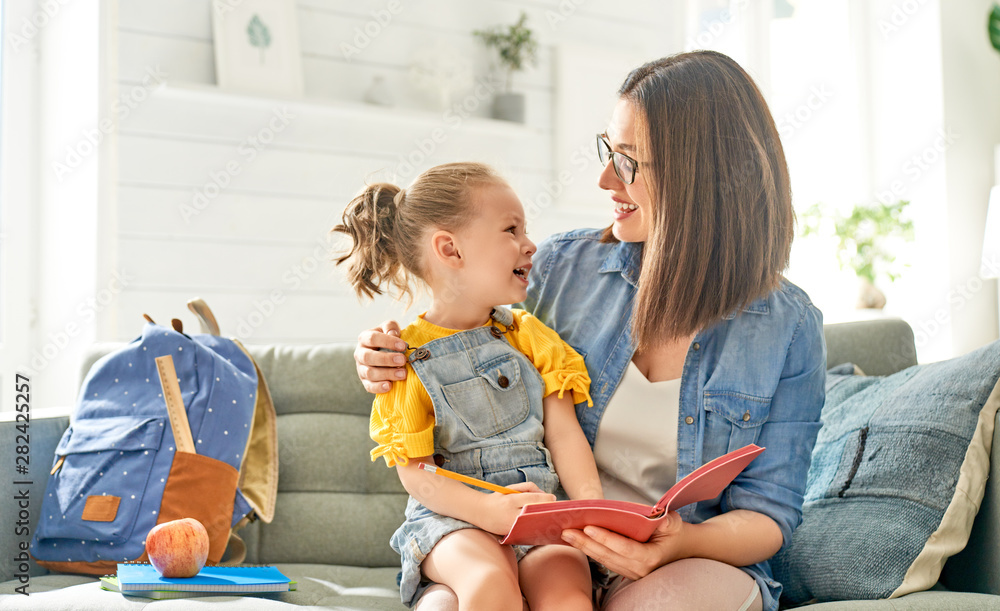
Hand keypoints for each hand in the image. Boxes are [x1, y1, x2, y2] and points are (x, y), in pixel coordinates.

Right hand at [355, 320, 406, 393]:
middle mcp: (360, 353)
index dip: (387, 342)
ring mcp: (361, 368)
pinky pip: (369, 386)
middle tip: (402, 360)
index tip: (403, 346)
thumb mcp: (389, 328)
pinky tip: (390, 386)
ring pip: (369, 373)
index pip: (372, 338)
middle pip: (368, 357)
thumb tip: (393, 334)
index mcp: (364, 338)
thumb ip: (390, 327)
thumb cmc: (388, 339)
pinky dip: (379, 387)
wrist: (385, 352)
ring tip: (402, 374)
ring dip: (386, 374)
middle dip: (386, 359)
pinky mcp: (365, 382)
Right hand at [476, 482, 555, 535]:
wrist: (480, 512)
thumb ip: (528, 488)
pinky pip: (528, 531)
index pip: (533, 499)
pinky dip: (536, 527)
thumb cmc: (499, 498)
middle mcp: (511, 514)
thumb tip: (545, 495)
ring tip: (551, 516)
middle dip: (547, 510)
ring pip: (533, 524)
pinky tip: (542, 524)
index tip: (554, 498)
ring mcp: (511, 526)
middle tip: (556, 509)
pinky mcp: (511, 534)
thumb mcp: (510, 489)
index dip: (546, 499)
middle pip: (535, 513)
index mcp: (510, 500)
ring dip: (543, 520)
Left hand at [561, 511, 685, 580]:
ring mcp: (632, 573)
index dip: (606, 538)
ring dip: (584, 547)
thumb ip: (659, 517)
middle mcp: (640, 570)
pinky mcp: (625, 570)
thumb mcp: (671, 521)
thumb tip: (643, 511)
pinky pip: (605, 560)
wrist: (683, 547)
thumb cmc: (675, 531)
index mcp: (651, 558)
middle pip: (609, 556)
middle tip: (567, 531)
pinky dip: (591, 550)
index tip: (589, 528)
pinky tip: (578, 540)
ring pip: (604, 560)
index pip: (625, 548)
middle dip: (586, 543)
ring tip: (567, 535)